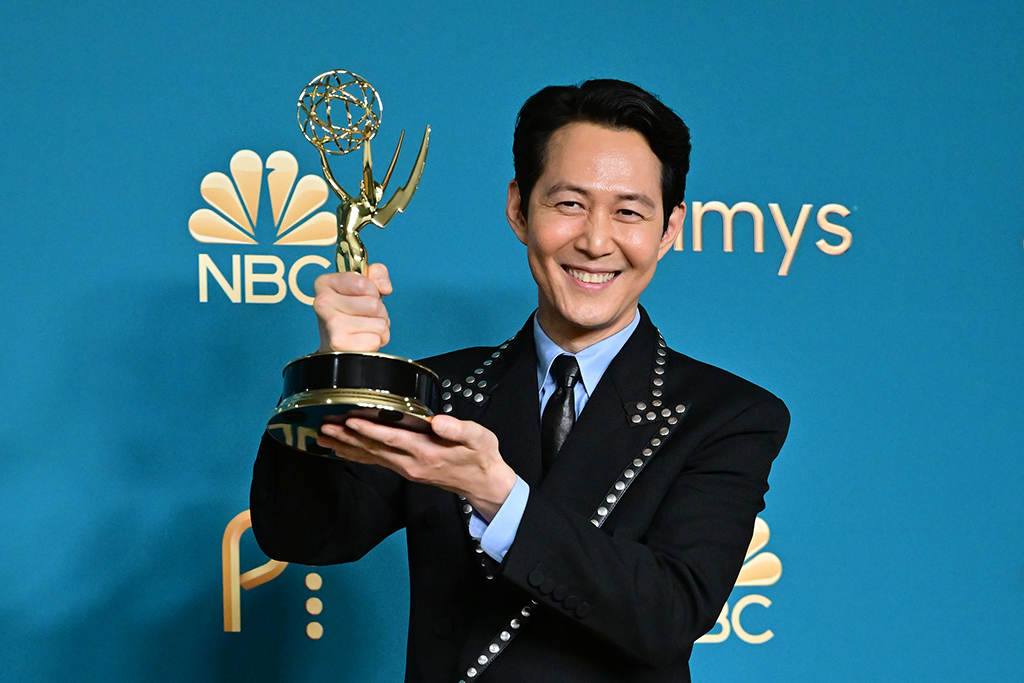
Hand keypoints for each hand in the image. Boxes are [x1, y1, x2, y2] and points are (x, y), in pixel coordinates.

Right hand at [313, 263, 391, 352]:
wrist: (338, 348)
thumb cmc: (350, 316)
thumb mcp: (362, 286)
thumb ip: (377, 273)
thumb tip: (385, 287)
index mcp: (324, 283)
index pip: (363, 282)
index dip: (372, 291)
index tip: (360, 298)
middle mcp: (323, 302)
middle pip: (374, 303)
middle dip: (378, 312)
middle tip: (363, 317)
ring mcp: (331, 324)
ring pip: (379, 321)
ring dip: (380, 327)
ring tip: (364, 329)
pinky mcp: (341, 343)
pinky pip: (378, 337)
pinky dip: (378, 340)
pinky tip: (363, 341)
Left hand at [316, 415, 517, 520]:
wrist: (482, 483)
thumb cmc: (480, 456)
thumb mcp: (479, 438)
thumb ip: (458, 428)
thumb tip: (438, 421)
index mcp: (427, 451)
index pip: (393, 438)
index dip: (371, 429)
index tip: (350, 420)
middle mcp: (411, 462)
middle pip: (374, 448)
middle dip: (347, 437)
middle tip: (324, 427)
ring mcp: (406, 469)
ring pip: (370, 456)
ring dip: (346, 446)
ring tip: (323, 437)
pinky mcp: (404, 470)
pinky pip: (376, 462)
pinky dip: (356, 456)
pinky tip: (341, 451)